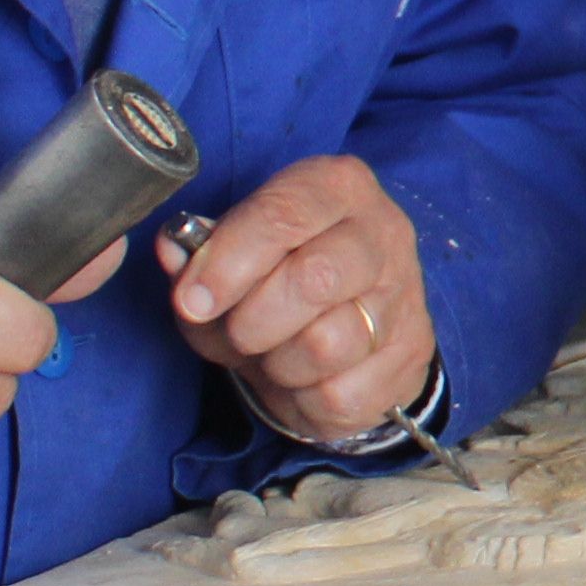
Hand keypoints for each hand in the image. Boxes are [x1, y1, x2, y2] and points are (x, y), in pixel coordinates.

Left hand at [160, 156, 438, 445]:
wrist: (352, 327)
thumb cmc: (281, 279)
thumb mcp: (233, 258)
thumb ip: (197, 257)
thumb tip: (173, 251)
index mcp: (337, 186)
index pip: (283, 215)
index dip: (228, 263)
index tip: (193, 301)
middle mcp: (382, 231)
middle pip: (314, 279)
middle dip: (255, 321)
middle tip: (239, 333)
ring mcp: (405, 293)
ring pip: (328, 345)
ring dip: (280, 364)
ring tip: (275, 355)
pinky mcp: (413, 353)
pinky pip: (342, 394)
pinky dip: (306, 399)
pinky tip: (305, 380)